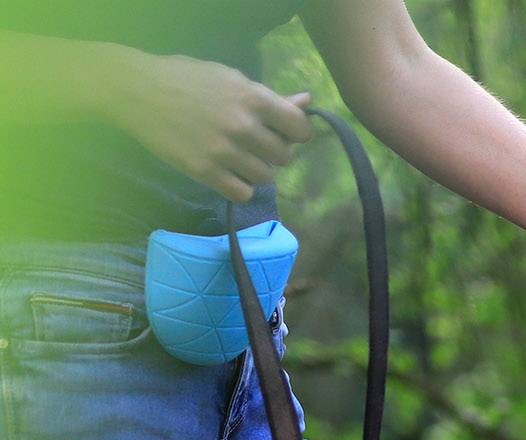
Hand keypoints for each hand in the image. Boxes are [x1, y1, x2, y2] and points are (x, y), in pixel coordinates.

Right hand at [106, 50, 312, 203]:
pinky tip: (227, 173)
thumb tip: (307, 101)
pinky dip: (239, 187)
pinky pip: (242, 193)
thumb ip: (270, 97)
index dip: (296, 133)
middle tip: (252, 143)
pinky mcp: (204, 171)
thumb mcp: (229, 78)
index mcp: (252, 97)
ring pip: (265, 177)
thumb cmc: (186, 79)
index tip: (284, 133)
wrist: (135, 89)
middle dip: (272, 152)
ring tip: (236, 156)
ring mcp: (223, 150)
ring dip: (255, 170)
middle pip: (283, 157)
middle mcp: (242, 125)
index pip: (299, 128)